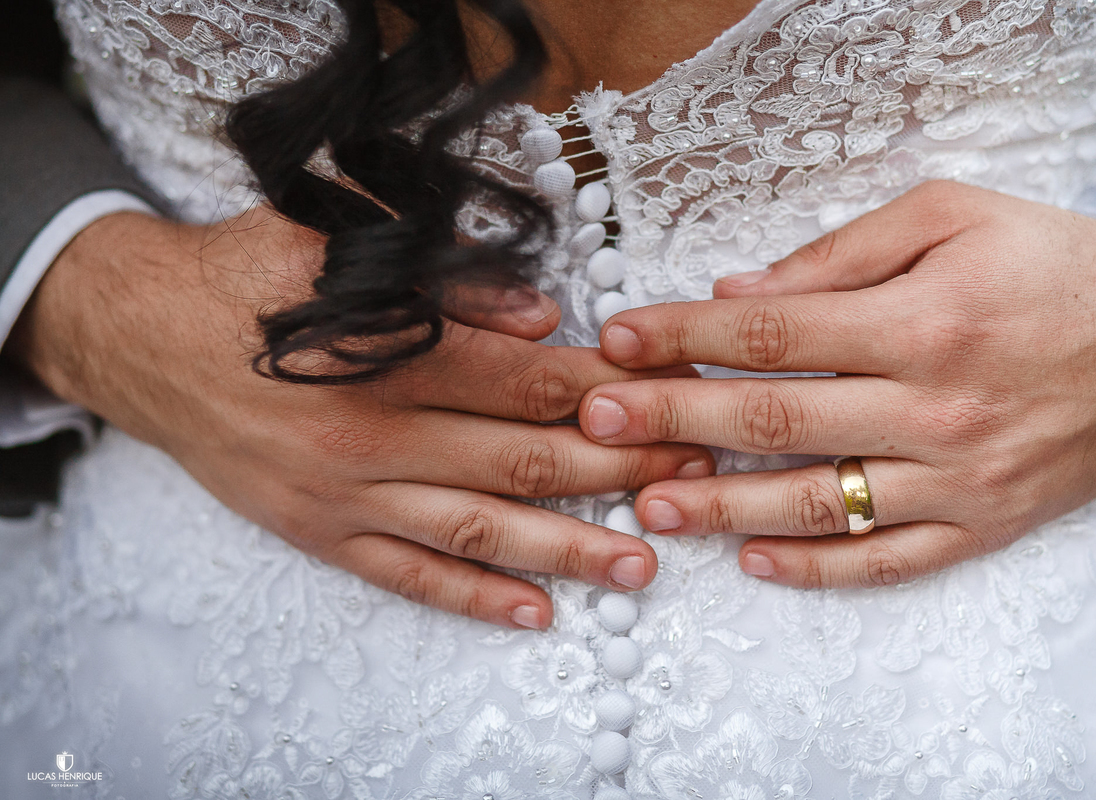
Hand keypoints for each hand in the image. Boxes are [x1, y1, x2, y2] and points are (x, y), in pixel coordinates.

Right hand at [10, 207, 712, 626]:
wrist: (143, 336)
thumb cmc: (251, 276)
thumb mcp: (340, 240)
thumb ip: (449, 274)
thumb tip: (543, 315)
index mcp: (389, 352)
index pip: (530, 379)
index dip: (611, 390)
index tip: (671, 397)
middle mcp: (374, 433)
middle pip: (523, 458)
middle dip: (618, 468)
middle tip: (690, 476)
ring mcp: (347, 493)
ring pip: (478, 528)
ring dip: (567, 548)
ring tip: (643, 564)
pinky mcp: (320, 532)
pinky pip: (406, 575)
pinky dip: (472, 597)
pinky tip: (535, 613)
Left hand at [575, 182, 1095, 587]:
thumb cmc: (1053, 263)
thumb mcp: (951, 217)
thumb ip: (839, 256)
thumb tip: (741, 294)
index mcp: (922, 320)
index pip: (772, 333)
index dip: (684, 336)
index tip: (620, 339)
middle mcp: (935, 408)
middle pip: (776, 421)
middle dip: (673, 422)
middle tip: (596, 425)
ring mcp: (959, 479)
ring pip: (817, 504)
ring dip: (723, 508)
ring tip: (650, 507)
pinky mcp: (984, 524)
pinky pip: (887, 561)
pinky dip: (817, 569)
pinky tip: (753, 563)